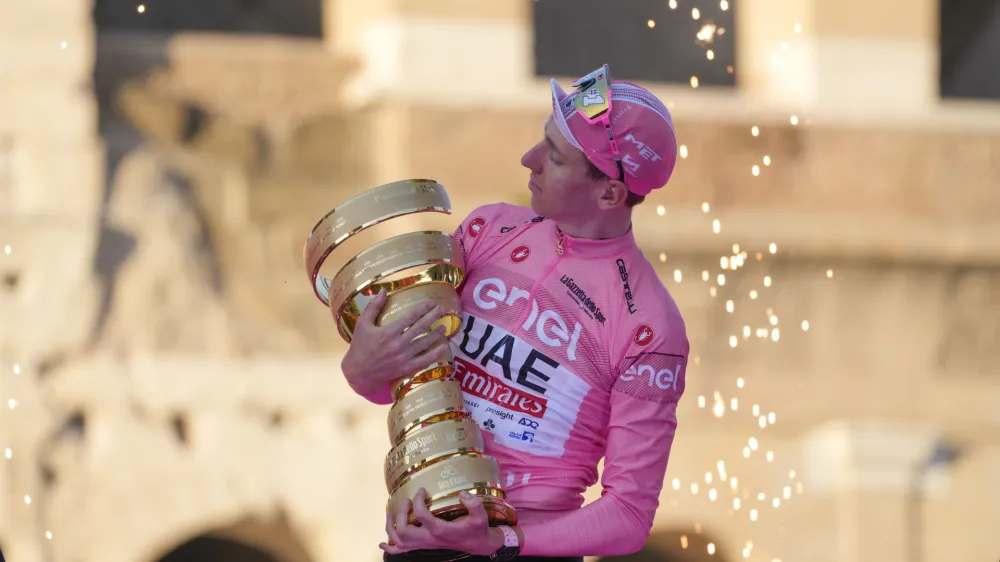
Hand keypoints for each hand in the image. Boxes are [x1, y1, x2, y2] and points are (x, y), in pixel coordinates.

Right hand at [341, 289, 451, 395]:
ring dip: (436, 334)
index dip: (422, 308)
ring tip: (444, 326)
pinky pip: (425, 360)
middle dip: (432, 317)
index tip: (431, 302)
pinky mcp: (406, 368)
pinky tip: (444, 347)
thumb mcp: (362, 323)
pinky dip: (436, 353)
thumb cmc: (360, 346)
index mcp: (388, 332)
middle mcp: (398, 344)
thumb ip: (373, 306)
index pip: (410, 317)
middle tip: (441, 309)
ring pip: (425, 343)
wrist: (359, 372)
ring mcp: (403, 357)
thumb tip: (384, 290)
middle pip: (420, 327)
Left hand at [380, 489, 502, 555]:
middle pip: (404, 530)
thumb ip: (474, 504)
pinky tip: (383, 543)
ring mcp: (424, 544)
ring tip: (390, 514)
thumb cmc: (477, 528)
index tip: (420, 490)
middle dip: (400, 514)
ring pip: (399, 541)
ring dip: (391, 528)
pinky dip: (391, 548)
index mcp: (439, 530)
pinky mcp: (424, 546)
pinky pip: (402, 551)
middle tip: (406, 500)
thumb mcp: (480, 515)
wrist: (478, 544)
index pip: (420, 515)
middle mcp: (428, 539)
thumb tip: (463, 493)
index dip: (417, 500)